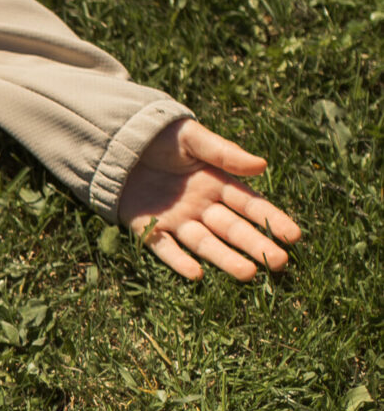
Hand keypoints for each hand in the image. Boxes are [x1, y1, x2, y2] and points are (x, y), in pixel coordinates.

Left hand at [117, 116, 301, 282]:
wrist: (116, 139)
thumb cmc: (160, 136)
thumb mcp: (192, 138)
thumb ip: (224, 153)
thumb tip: (262, 166)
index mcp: (216, 182)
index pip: (249, 205)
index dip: (271, 219)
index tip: (293, 236)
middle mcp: (200, 205)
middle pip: (232, 228)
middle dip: (256, 245)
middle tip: (279, 263)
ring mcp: (175, 219)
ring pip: (205, 243)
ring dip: (225, 259)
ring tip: (248, 274)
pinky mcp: (148, 228)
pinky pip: (165, 248)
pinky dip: (179, 261)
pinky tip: (196, 274)